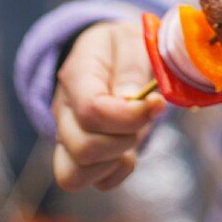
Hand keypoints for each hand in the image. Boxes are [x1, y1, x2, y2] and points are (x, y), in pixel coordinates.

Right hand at [52, 19, 165, 192]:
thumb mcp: (131, 38)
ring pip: (74, 175)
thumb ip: (130, 66)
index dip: (128, 116)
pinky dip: (117, 172)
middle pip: (82, 148)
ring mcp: (67, 137)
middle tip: (146, 115)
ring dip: (115, 161)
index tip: (157, 103)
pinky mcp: (79, 156)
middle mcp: (64, 110)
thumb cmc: (122, 45)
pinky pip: (94, 183)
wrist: (109, 50)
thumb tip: (131, 99)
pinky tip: (129, 147)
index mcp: (77, 74)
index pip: (90, 110)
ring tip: (133, 134)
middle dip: (125, 139)